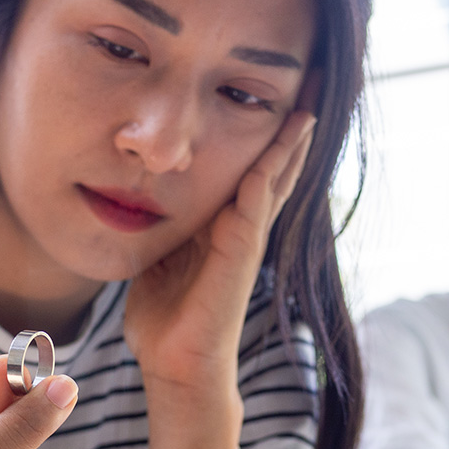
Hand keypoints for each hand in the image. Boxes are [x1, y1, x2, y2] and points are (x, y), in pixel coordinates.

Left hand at [123, 105, 316, 440]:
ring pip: (275, 177)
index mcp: (219, 225)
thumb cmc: (165, 320)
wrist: (177, 366)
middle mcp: (241, 228)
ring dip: (292, 140)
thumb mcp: (157, 258)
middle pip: (273, 166)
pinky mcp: (243, 251)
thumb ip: (160, 228)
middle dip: (289, 127)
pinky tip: (283, 137)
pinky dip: (272, 167)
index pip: (248, 170)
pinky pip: (257, 199)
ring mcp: (246, 239)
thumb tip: (137, 201)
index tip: (273, 96)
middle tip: (311, 83)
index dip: (262, 135)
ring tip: (310, 101)